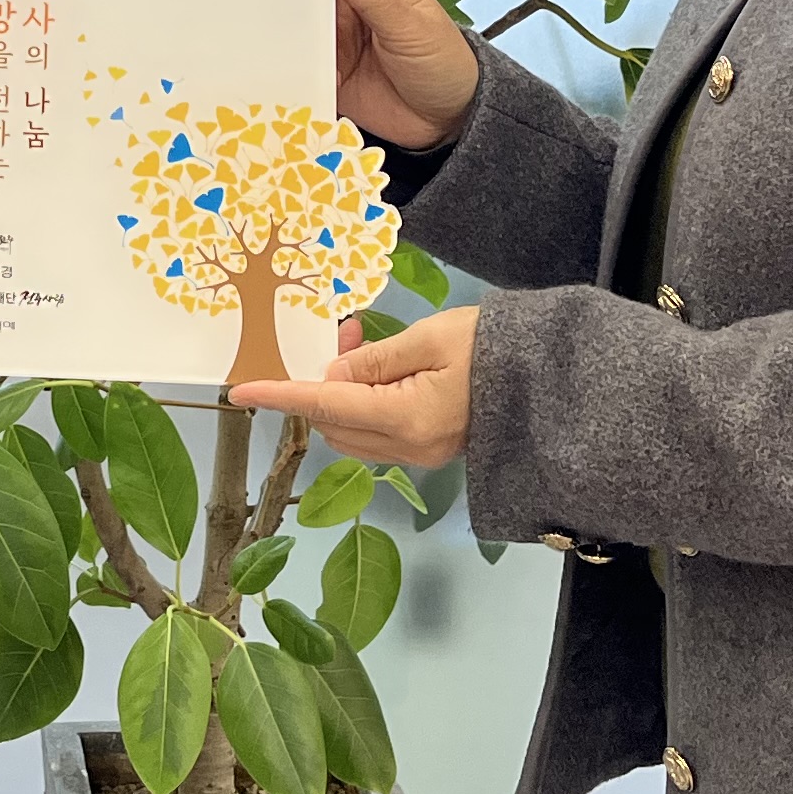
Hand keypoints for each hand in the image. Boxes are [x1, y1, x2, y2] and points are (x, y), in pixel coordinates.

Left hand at [231, 302, 478, 468]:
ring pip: (352, 433)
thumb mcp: (430, 338)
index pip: (325, 407)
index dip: (280, 396)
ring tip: (362, 348)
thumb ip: (374, 360)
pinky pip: (377, 434)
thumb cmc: (494, 348)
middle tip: (342, 338)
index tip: (240, 391)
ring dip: (341, 397)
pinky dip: (363, 406)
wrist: (552, 382)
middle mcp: (408, 447)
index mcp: (406, 418)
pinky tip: (379, 372)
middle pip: (333, 425)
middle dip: (319, 387)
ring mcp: (420, 455)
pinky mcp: (430, 451)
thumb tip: (329, 378)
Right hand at [266, 0, 481, 150]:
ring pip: (298, 19)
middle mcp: (351, 3)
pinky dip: (285, 59)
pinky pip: (299, 61)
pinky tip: (269, 60)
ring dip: (279, 18)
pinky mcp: (328, 72)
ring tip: (253, 17)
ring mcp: (337, 38)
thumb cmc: (443, 62)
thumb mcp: (413, 26)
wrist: (448, 121)